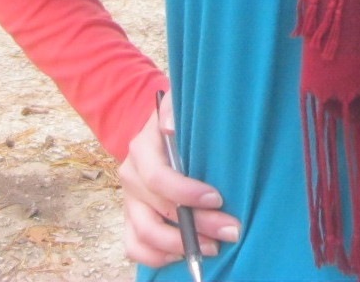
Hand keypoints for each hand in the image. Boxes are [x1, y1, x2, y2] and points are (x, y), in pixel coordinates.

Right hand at [119, 89, 241, 267]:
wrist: (166, 126)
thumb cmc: (182, 116)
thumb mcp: (181, 102)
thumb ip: (175, 109)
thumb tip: (169, 127)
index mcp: (142, 148)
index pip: (158, 177)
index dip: (186, 193)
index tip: (217, 198)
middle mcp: (131, 175)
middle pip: (158, 211)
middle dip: (197, 225)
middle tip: (230, 230)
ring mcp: (129, 199)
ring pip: (144, 235)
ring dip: (180, 247)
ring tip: (213, 246)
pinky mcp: (131, 217)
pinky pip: (134, 246)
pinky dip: (157, 257)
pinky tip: (184, 254)